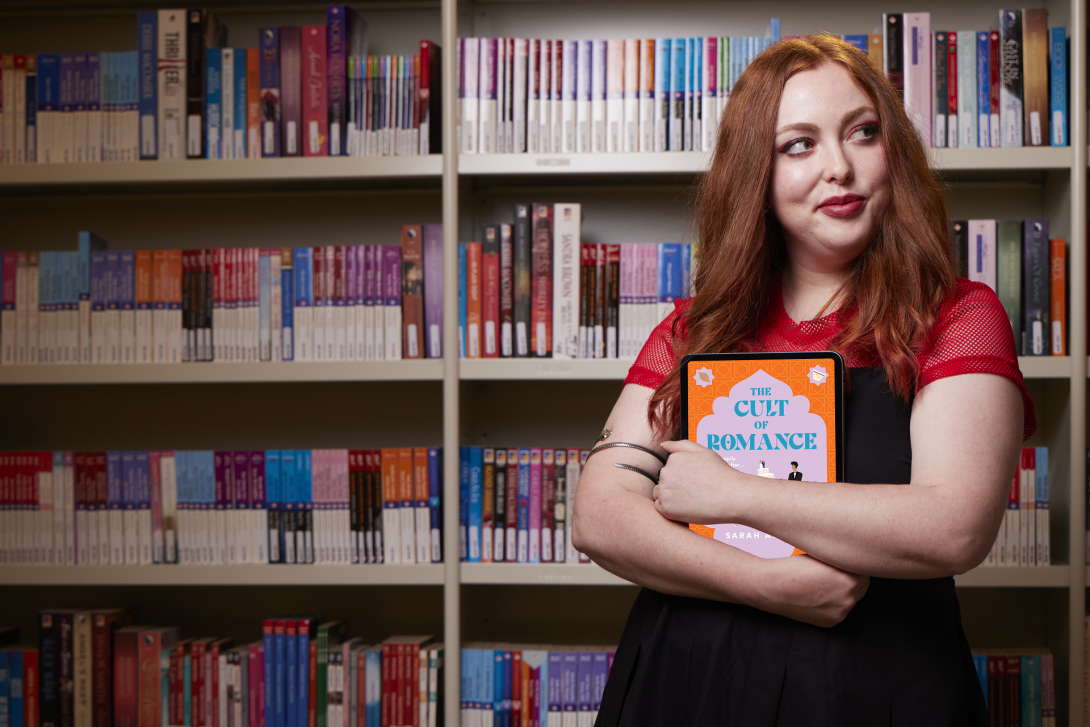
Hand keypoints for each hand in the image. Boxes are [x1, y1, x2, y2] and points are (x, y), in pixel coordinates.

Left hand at [653, 439, 746, 523]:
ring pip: (661, 494)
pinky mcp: (666, 508)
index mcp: (673, 459)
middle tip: (696, 491)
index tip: (696, 482)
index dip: (683, 477)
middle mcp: (666, 473)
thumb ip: (681, 446)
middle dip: (676, 486)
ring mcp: (665, 490)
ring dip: (671, 497)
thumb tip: (663, 445)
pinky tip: (686, 508)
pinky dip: (670, 509)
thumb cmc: (720, 474)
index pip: (670, 469)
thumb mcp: (703, 451)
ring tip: (691, 500)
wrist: (731, 496)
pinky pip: (660, 507)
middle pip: (665, 481)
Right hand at [753, 554, 869, 627]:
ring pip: (851, 600)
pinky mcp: (831, 623)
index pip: (865, 571)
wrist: (773, 587)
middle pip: (862, 586)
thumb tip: (854, 563)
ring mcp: (840, 613)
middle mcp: (849, 598)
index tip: (844, 562)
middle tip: (834, 573)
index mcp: (850, 579)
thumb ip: (842, 562)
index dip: (853, 566)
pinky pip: (839, 611)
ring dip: (844, 593)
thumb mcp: (823, 557)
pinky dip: (833, 604)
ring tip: (823, 585)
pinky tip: (818, 596)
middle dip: (852, 580)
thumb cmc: (794, 567)